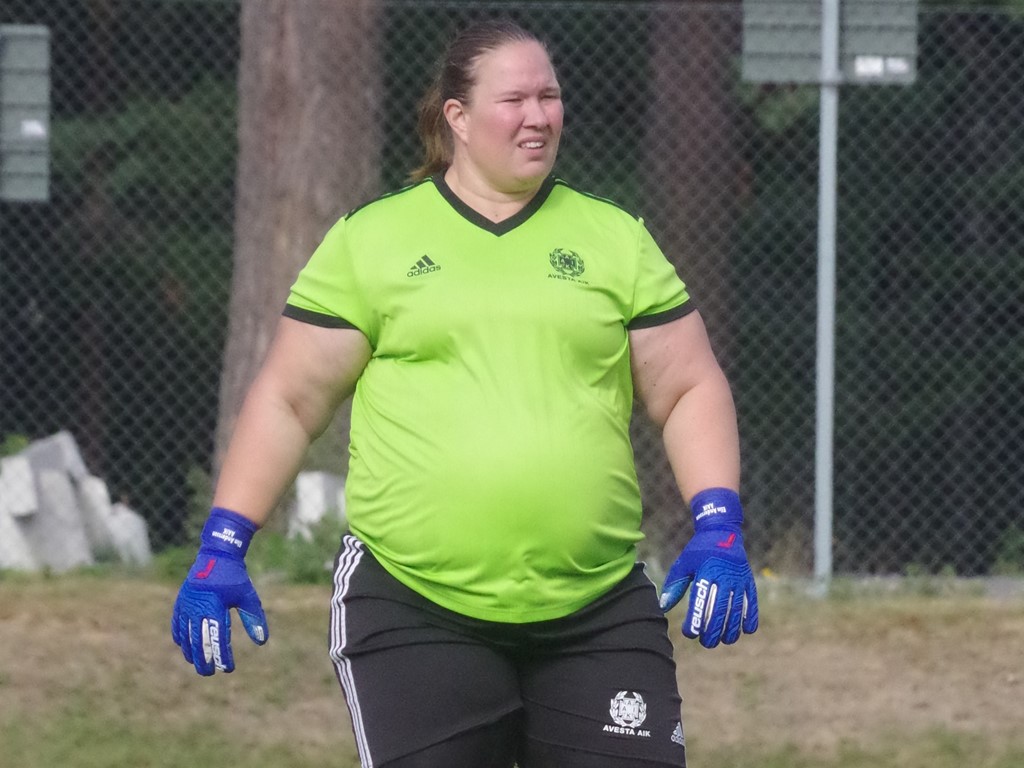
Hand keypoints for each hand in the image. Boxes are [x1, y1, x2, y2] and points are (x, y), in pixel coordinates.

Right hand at [171, 508, 268, 674]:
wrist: (217, 555)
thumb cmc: (235, 577)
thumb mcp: (247, 596)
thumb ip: (253, 618)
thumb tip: (262, 641)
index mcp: (214, 606)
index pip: (217, 638)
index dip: (222, 655)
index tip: (228, 668)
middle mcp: (197, 607)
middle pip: (198, 640)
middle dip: (204, 659)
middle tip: (209, 672)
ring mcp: (186, 604)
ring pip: (185, 635)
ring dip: (190, 651)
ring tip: (197, 664)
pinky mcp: (180, 601)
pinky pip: (177, 624)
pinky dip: (180, 637)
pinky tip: (184, 647)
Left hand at [659, 488, 758, 647]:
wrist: (722, 531)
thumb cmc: (698, 550)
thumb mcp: (684, 564)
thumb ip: (675, 585)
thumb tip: (663, 607)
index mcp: (705, 573)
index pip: (700, 602)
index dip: (695, 620)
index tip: (690, 632)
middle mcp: (724, 577)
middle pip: (719, 610)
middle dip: (713, 630)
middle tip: (706, 642)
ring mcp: (738, 580)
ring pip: (736, 610)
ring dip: (731, 628)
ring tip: (723, 640)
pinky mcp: (748, 581)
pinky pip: (751, 602)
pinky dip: (750, 617)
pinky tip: (745, 630)